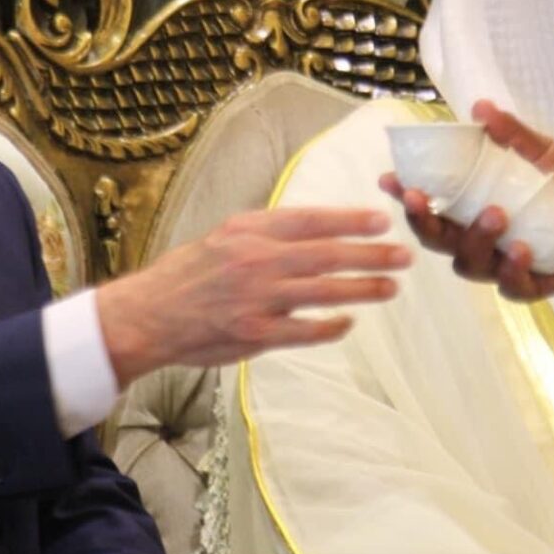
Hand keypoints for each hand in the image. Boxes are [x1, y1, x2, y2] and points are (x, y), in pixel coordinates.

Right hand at [95, 207, 407, 385]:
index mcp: (248, 231)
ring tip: (391, 287)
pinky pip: (306, 330)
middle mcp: (256, 260)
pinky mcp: (256, 334)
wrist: (149, 315)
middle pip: (328, 255)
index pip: (311, 220)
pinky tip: (349, 322)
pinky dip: (332, 326)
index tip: (381, 220)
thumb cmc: (187, 275)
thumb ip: (264, 233)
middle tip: (404, 255)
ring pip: (324, 291)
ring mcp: (258, 299)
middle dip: (371, 254)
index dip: (350, 219)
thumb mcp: (223, 237)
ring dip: (363, 289)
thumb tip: (312, 228)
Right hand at [385, 101, 553, 299]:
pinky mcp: (536, 283)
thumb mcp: (539, 150)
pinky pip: (513, 286)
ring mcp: (504, 265)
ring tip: (495, 213)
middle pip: (437, 242)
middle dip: (423, 222)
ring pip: (470, 265)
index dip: (405, 196)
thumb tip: (480, 108)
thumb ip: (511, 133)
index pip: (428, 207)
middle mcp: (479, 241)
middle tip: (420, 198)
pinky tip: (521, 249)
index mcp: (470, 211)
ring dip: (475, 240)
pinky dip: (512, 269)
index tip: (390, 178)